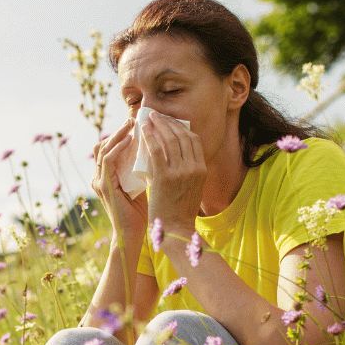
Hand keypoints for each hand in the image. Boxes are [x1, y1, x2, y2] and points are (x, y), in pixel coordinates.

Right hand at [91, 117, 148, 243]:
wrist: (136, 235)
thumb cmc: (145, 212)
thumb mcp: (146, 184)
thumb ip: (147, 169)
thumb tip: (163, 150)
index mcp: (108, 177)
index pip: (110, 148)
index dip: (121, 134)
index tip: (140, 123)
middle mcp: (99, 177)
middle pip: (103, 144)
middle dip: (119, 130)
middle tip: (136, 118)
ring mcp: (99, 181)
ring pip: (103, 148)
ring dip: (118, 133)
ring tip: (133, 123)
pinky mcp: (103, 187)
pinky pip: (107, 160)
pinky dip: (117, 147)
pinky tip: (130, 140)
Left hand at [142, 110, 206, 232]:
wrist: (175, 230)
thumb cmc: (179, 211)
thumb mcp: (192, 188)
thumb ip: (187, 171)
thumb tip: (174, 153)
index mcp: (202, 170)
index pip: (194, 140)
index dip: (181, 128)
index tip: (170, 122)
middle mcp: (194, 168)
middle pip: (182, 136)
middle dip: (168, 122)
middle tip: (157, 115)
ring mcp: (180, 172)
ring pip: (169, 140)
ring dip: (158, 125)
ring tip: (149, 118)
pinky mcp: (164, 177)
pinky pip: (156, 150)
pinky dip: (149, 137)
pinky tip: (143, 131)